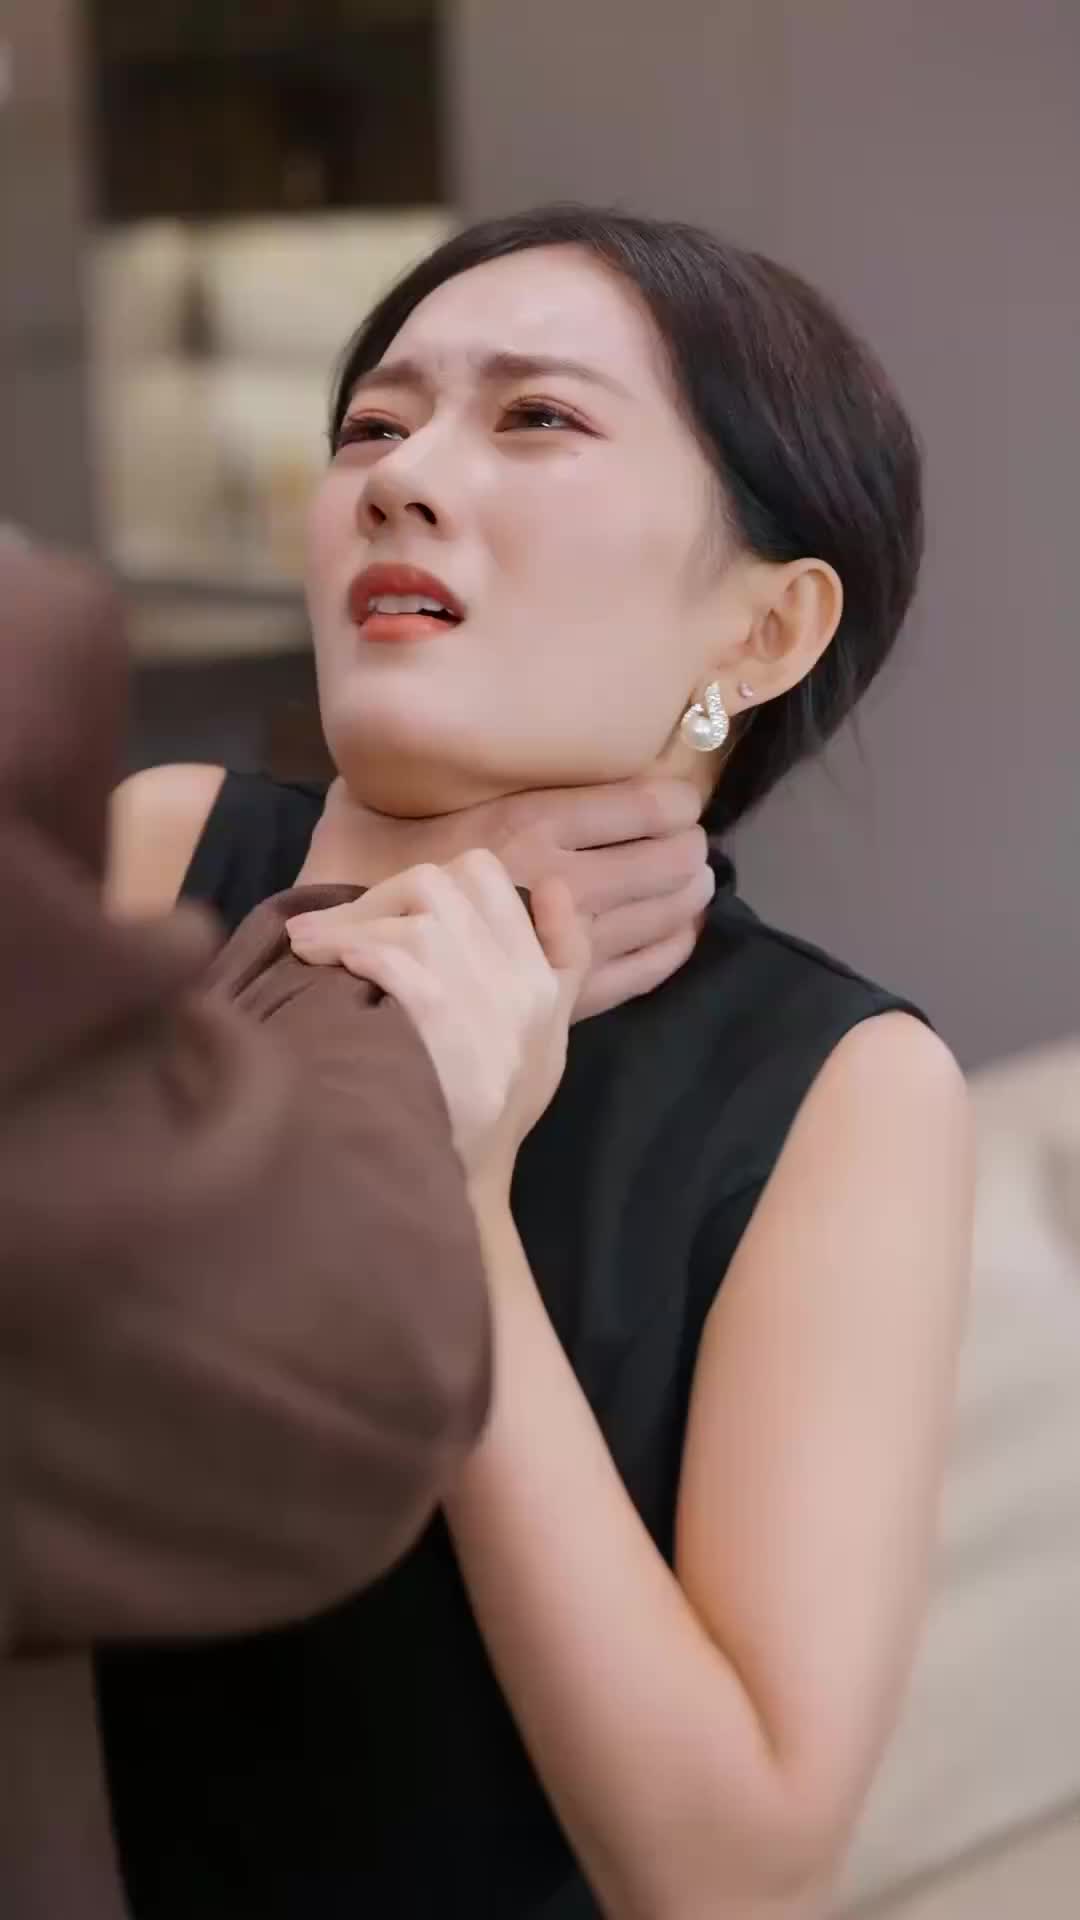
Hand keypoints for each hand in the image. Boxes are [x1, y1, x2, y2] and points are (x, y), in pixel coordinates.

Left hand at [287, 852, 588, 1189]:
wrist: (466, 1186)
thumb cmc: (497, 1109)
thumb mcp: (549, 1036)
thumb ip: (563, 958)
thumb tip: (550, 885)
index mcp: (543, 979)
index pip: (487, 877)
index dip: (425, 879)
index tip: (393, 911)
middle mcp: (523, 987)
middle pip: (443, 886)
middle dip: (378, 898)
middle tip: (335, 928)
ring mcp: (487, 1010)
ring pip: (417, 919)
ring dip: (350, 924)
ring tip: (310, 948)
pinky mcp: (445, 1032)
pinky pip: (397, 961)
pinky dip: (355, 951)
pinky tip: (326, 967)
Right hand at [298, 778, 713, 1022]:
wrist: (338, 972)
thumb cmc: (348, 878)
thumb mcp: (370, 798)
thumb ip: (410, 771)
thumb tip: (405, 735)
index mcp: (527, 822)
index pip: (642, 806)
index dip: (675, 803)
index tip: (677, 803)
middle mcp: (563, 879)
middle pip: (667, 859)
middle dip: (686, 850)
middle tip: (686, 846)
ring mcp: (569, 944)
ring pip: (665, 912)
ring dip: (688, 895)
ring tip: (692, 886)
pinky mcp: (566, 997)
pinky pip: (645, 969)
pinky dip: (672, 948)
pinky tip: (679, 934)